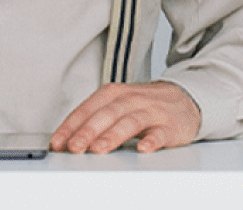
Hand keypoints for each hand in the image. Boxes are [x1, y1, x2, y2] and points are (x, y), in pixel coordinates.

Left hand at [48, 80, 200, 153]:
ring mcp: (151, 112)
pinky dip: (152, 140)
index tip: (58, 142)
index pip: (88, 109)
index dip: (71, 126)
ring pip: (130, 122)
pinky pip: (160, 133)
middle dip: (88, 131)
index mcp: (113, 94)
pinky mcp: (170, 126)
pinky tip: (143, 149)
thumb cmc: (143, 105)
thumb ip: (94, 120)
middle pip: (107, 114)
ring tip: (98, 149)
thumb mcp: (117, 105)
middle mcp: (131, 99)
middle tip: (74, 147)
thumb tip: (66, 141)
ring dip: (113, 136)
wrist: (184, 99)